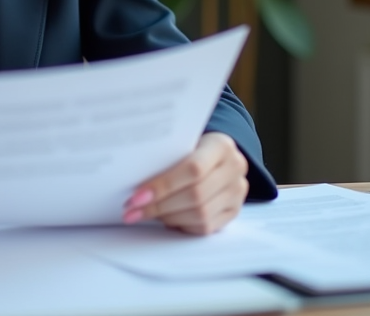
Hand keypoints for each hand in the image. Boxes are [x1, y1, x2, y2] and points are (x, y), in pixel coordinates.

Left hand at [122, 132, 248, 234]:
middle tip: (132, 210)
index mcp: (221, 145)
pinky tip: (164, 219)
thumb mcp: (182, 143)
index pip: (193, 169)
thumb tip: (133, 181)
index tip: (136, 196)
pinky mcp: (234, 211)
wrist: (216, 156)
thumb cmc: (191, 147)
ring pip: (200, 214)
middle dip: (159, 205)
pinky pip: (206, 227)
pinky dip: (181, 224)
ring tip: (145, 213)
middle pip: (195, 195)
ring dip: (167, 217)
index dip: (163, 185)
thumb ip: (166, 157)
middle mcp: (235, 168)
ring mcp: (237, 192)